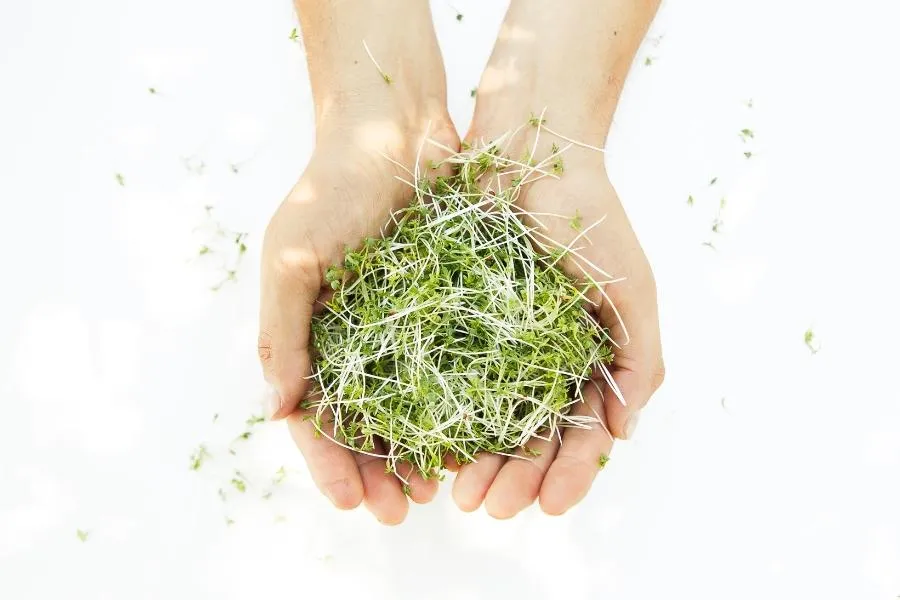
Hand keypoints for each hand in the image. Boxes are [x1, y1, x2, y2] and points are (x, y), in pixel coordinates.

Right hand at [259, 0, 457, 523]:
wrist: (395, 127)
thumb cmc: (333, 187)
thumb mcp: (292, 257)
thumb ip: (281, 332)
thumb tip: (278, 411)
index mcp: (310, 332)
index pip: (316, 416)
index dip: (331, 464)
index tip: (355, 503)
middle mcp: (355, 338)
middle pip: (365, 424)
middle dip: (378, 472)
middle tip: (403, 511)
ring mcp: (401, 325)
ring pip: (410, 406)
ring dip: (419, 450)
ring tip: (439, 486)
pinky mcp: (447, 306)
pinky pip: (453, 367)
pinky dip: (459, 405)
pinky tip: (474, 434)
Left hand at [451, 0, 663, 517]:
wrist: (531, 154)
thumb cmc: (592, 219)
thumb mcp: (632, 290)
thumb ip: (640, 361)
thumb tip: (623, 432)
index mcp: (585, 357)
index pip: (579, 431)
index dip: (568, 473)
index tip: (549, 507)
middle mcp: (539, 358)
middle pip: (529, 435)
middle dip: (516, 478)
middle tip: (492, 510)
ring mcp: (495, 342)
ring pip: (485, 418)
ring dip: (478, 461)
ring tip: (460, 495)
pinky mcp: (453, 321)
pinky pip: (444, 377)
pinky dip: (441, 416)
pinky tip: (428, 448)